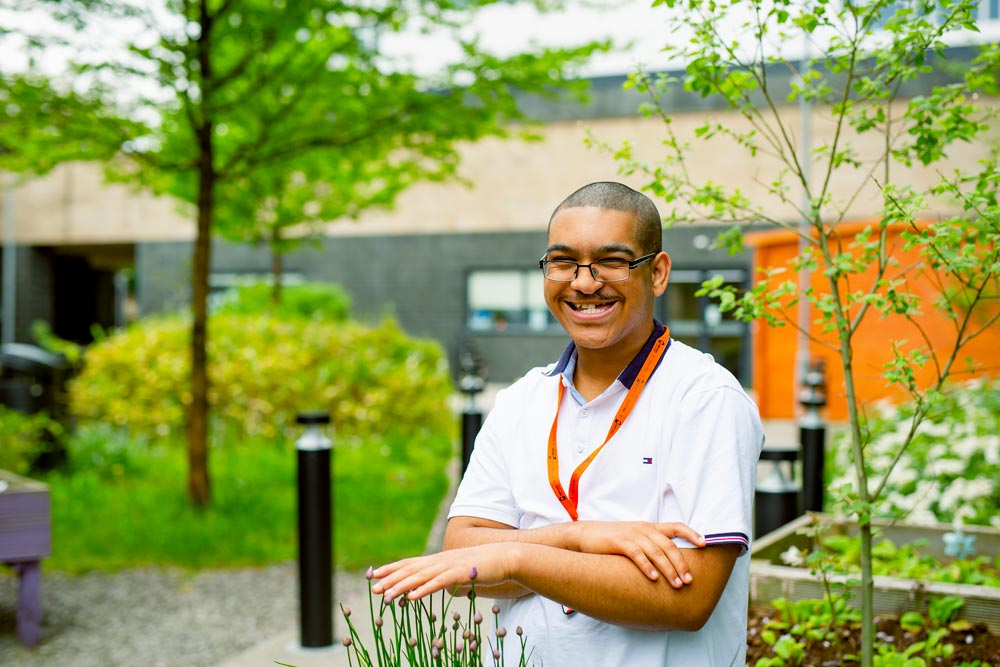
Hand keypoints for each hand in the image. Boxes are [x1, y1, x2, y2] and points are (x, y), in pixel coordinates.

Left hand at [371, 543, 517, 601]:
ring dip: (401, 587)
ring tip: (387, 596)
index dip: (392, 568)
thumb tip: (444, 590)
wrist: (505, 557)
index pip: (410, 563)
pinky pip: (437, 583)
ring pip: (420, 577)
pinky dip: (423, 590)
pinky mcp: (459, 574)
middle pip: (410, 570)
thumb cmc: (484, 567)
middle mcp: (440, 561)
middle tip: (374, 589)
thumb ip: (449, 580)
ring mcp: (448, 566)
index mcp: (438, 560)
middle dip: (391, 579)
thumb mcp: (461, 573)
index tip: (375, 575)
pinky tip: (411, 597)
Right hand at [569, 521, 704, 587]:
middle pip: (669, 546)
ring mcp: (632, 535)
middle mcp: (644, 529)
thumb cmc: (610, 540)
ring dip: (669, 570)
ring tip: (677, 585)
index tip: (704, 544)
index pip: (676, 526)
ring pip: (656, 552)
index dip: (691, 534)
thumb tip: (667, 562)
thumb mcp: (633, 538)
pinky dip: (647, 567)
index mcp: (649, 527)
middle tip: (689, 581)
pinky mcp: (619, 542)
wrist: (584, 535)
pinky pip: (637, 555)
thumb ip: (649, 545)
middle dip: (681, 564)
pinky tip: (654, 578)